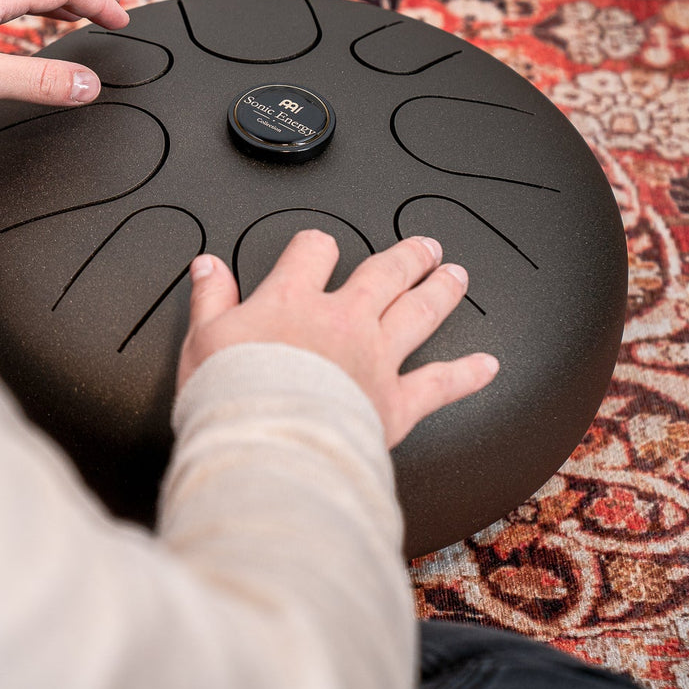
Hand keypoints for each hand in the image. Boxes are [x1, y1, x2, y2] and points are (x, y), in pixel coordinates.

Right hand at [177, 230, 498, 446]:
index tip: (319, 247)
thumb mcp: (203, 338)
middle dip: (406, 256)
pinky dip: (467, 373)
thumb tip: (207, 266)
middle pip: (384, 273)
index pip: (314, 251)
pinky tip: (486, 365)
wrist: (268, 443)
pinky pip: (440, 383)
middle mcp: (343, 320)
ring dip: (441, 290)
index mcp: (293, 300)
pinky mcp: (396, 402)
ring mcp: (376, 358)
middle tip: (423, 247)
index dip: (318, 245)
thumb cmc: (232, 397)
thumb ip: (210, 298)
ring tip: (455, 276)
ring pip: (419, 312)